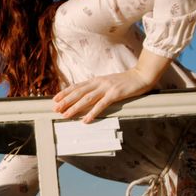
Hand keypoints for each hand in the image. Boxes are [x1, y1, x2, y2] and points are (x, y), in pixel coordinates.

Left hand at [52, 50, 171, 122]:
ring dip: (75, 107)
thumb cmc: (124, 81)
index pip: (77, 86)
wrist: (141, 76)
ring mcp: (107, 88)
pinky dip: (92, 112)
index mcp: (96, 80)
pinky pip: (101, 105)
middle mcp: (99, 82)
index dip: (65, 92)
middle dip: (66, 101)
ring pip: (87, 98)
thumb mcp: (107, 83)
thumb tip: (86, 95)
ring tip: (66, 115)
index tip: (55, 99)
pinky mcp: (115, 94)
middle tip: (55, 109)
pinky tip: (86, 119)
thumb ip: (97, 88)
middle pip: (79, 92)